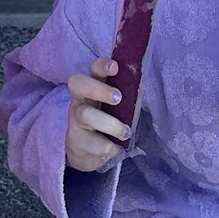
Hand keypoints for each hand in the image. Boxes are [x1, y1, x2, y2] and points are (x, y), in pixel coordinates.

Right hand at [63, 55, 131, 172]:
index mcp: (92, 86)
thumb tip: (143, 84)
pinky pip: (92, 143)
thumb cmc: (106, 122)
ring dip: (110, 124)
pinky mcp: (75, 141)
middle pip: (78, 84)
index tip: (115, 67)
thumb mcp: (116, 108)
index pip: (93, 69)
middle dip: (98, 89)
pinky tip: (116, 149)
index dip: (102, 65)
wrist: (86, 152)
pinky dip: (108, 147)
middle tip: (118, 98)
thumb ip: (126, 95)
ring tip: (126, 132)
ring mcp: (75, 120)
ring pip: (86, 115)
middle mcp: (80, 99)